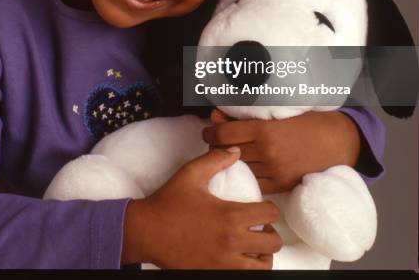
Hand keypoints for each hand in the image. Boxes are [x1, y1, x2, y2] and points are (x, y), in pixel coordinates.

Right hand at [122, 147, 281, 268]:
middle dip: (271, 234)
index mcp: (230, 216)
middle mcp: (231, 243)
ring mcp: (224, 265)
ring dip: (262, 256)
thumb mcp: (191, 173)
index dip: (270, 208)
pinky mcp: (214, 276)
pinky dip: (246, 269)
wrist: (145, 231)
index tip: (261, 207)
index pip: (270, 214)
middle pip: (273, 244)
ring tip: (253, 247)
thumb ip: (215, 159)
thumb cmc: (168, 202)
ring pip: (263, 268)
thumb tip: (235, 151)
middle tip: (260, 228)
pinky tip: (237, 259)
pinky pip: (243, 277)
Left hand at [202, 108, 360, 193]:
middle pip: (226, 152)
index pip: (223, 134)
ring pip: (238, 168)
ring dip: (228, 161)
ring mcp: (274, 171)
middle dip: (215, 146)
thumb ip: (245, 115)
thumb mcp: (277, 112)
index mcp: (264, 130)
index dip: (209, 132)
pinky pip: (253, 183)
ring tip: (226, 153)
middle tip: (214, 141)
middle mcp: (267, 152)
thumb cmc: (307, 121)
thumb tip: (216, 116)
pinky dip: (245, 175)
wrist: (337, 141)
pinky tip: (243, 168)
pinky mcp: (282, 185)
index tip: (207, 131)